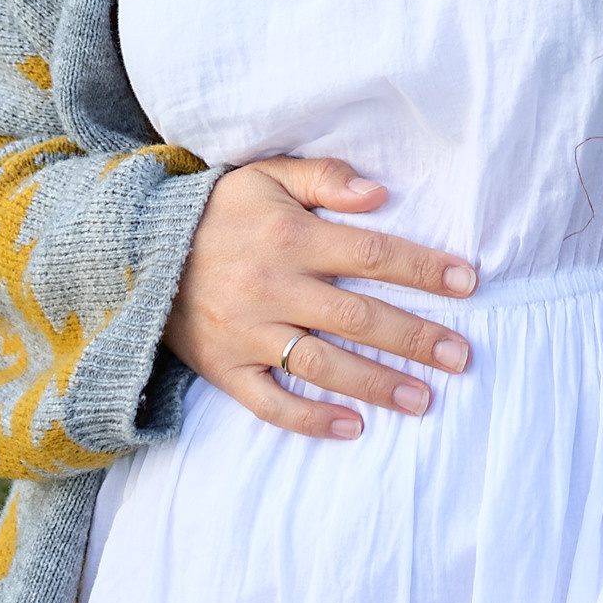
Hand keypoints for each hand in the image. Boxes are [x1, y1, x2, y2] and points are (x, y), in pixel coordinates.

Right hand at [164, 157, 476, 440]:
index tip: (468, 283)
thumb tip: (381, 194)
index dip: (423, 269)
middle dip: (415, 338)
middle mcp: (271, 286)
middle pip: (358, 316)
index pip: (372, 253)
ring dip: (377, 384)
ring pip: (322, 364)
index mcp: (289, 235)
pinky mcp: (224, 368)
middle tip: (461, 356)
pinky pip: (270, 402)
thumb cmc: (218, 211)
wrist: (134, 250)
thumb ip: (325, 178)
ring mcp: (247, 333)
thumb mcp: (266, 176)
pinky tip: (353, 427)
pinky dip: (311, 419)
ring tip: (424, 399)